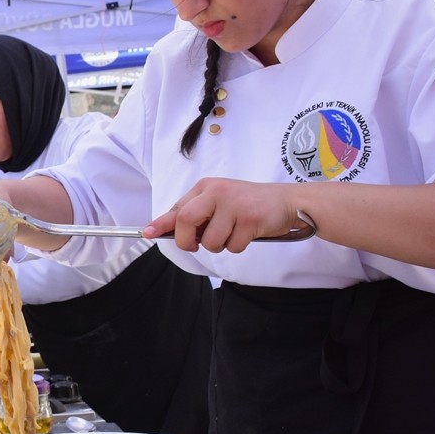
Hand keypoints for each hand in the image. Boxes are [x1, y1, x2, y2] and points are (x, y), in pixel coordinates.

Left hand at [144, 178, 302, 253]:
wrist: (286, 201)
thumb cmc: (248, 205)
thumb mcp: (219, 202)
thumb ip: (197, 214)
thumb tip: (169, 232)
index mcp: (206, 188)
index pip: (178, 208)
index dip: (161, 223)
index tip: (148, 233)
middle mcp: (217, 192)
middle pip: (186, 221)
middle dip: (187, 241)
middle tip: (196, 244)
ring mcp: (233, 204)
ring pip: (210, 241)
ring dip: (219, 245)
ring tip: (233, 232)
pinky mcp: (250, 218)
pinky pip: (232, 246)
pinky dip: (238, 246)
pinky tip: (248, 233)